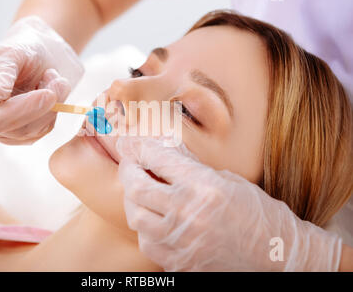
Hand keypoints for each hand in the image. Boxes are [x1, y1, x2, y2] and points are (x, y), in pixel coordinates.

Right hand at [0, 16, 83, 144]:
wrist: (43, 52)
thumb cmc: (22, 48)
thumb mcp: (10, 53)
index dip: (23, 110)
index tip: (48, 93)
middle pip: (16, 129)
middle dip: (42, 106)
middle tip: (59, 80)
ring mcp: (4, 130)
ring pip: (34, 131)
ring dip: (53, 104)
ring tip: (53, 77)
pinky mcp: (25, 134)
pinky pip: (45, 129)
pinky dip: (55, 109)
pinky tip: (51, 89)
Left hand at [116, 136, 342, 270]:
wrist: (278, 256)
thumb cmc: (258, 213)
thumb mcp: (227, 180)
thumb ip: (191, 168)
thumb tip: (162, 151)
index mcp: (205, 186)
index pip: (159, 158)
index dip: (141, 147)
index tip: (134, 143)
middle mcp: (190, 214)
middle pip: (137, 187)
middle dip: (128, 170)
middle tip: (130, 163)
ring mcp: (183, 241)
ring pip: (136, 216)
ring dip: (133, 199)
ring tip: (138, 190)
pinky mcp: (180, 262)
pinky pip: (146, 242)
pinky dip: (144, 227)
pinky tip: (152, 217)